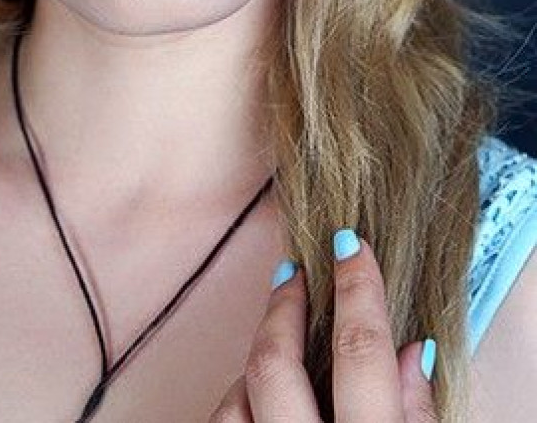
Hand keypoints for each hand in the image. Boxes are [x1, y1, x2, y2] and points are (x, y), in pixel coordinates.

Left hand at [208, 229, 436, 421]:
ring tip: (277, 347)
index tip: (352, 244)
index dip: (357, 291)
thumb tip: (411, 352)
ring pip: (232, 403)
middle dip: (283, 310)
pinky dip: (238, 407)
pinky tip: (257, 400)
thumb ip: (418, 416)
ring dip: (254, 367)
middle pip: (275, 365)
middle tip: (296, 273)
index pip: (360, 353)